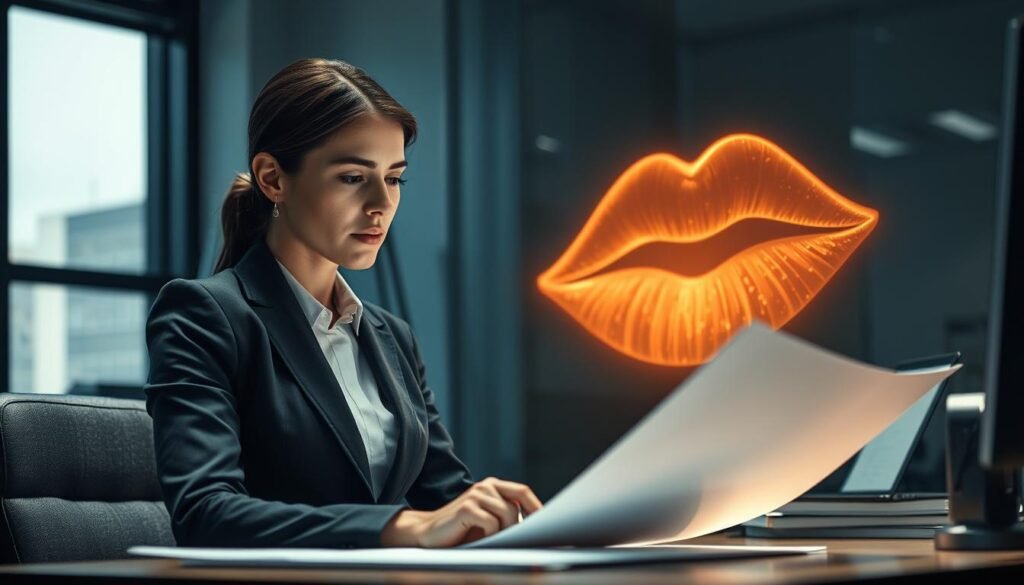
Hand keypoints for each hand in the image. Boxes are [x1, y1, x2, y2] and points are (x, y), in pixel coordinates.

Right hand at [380, 476, 543, 546]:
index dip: (536, 507)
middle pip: (515, 506)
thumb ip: (506, 518)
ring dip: (501, 533)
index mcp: (492, 486)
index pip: (522, 491)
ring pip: (506, 515)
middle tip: (510, 541)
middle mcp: (485, 486)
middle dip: (516, 527)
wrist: (426, 536)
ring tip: (487, 541)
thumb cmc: (460, 532)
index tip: (548, 524)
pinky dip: (489, 536)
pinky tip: (477, 539)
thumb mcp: (488, 522)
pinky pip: (492, 524)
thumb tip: (536, 528)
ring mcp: (476, 495)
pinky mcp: (467, 508)